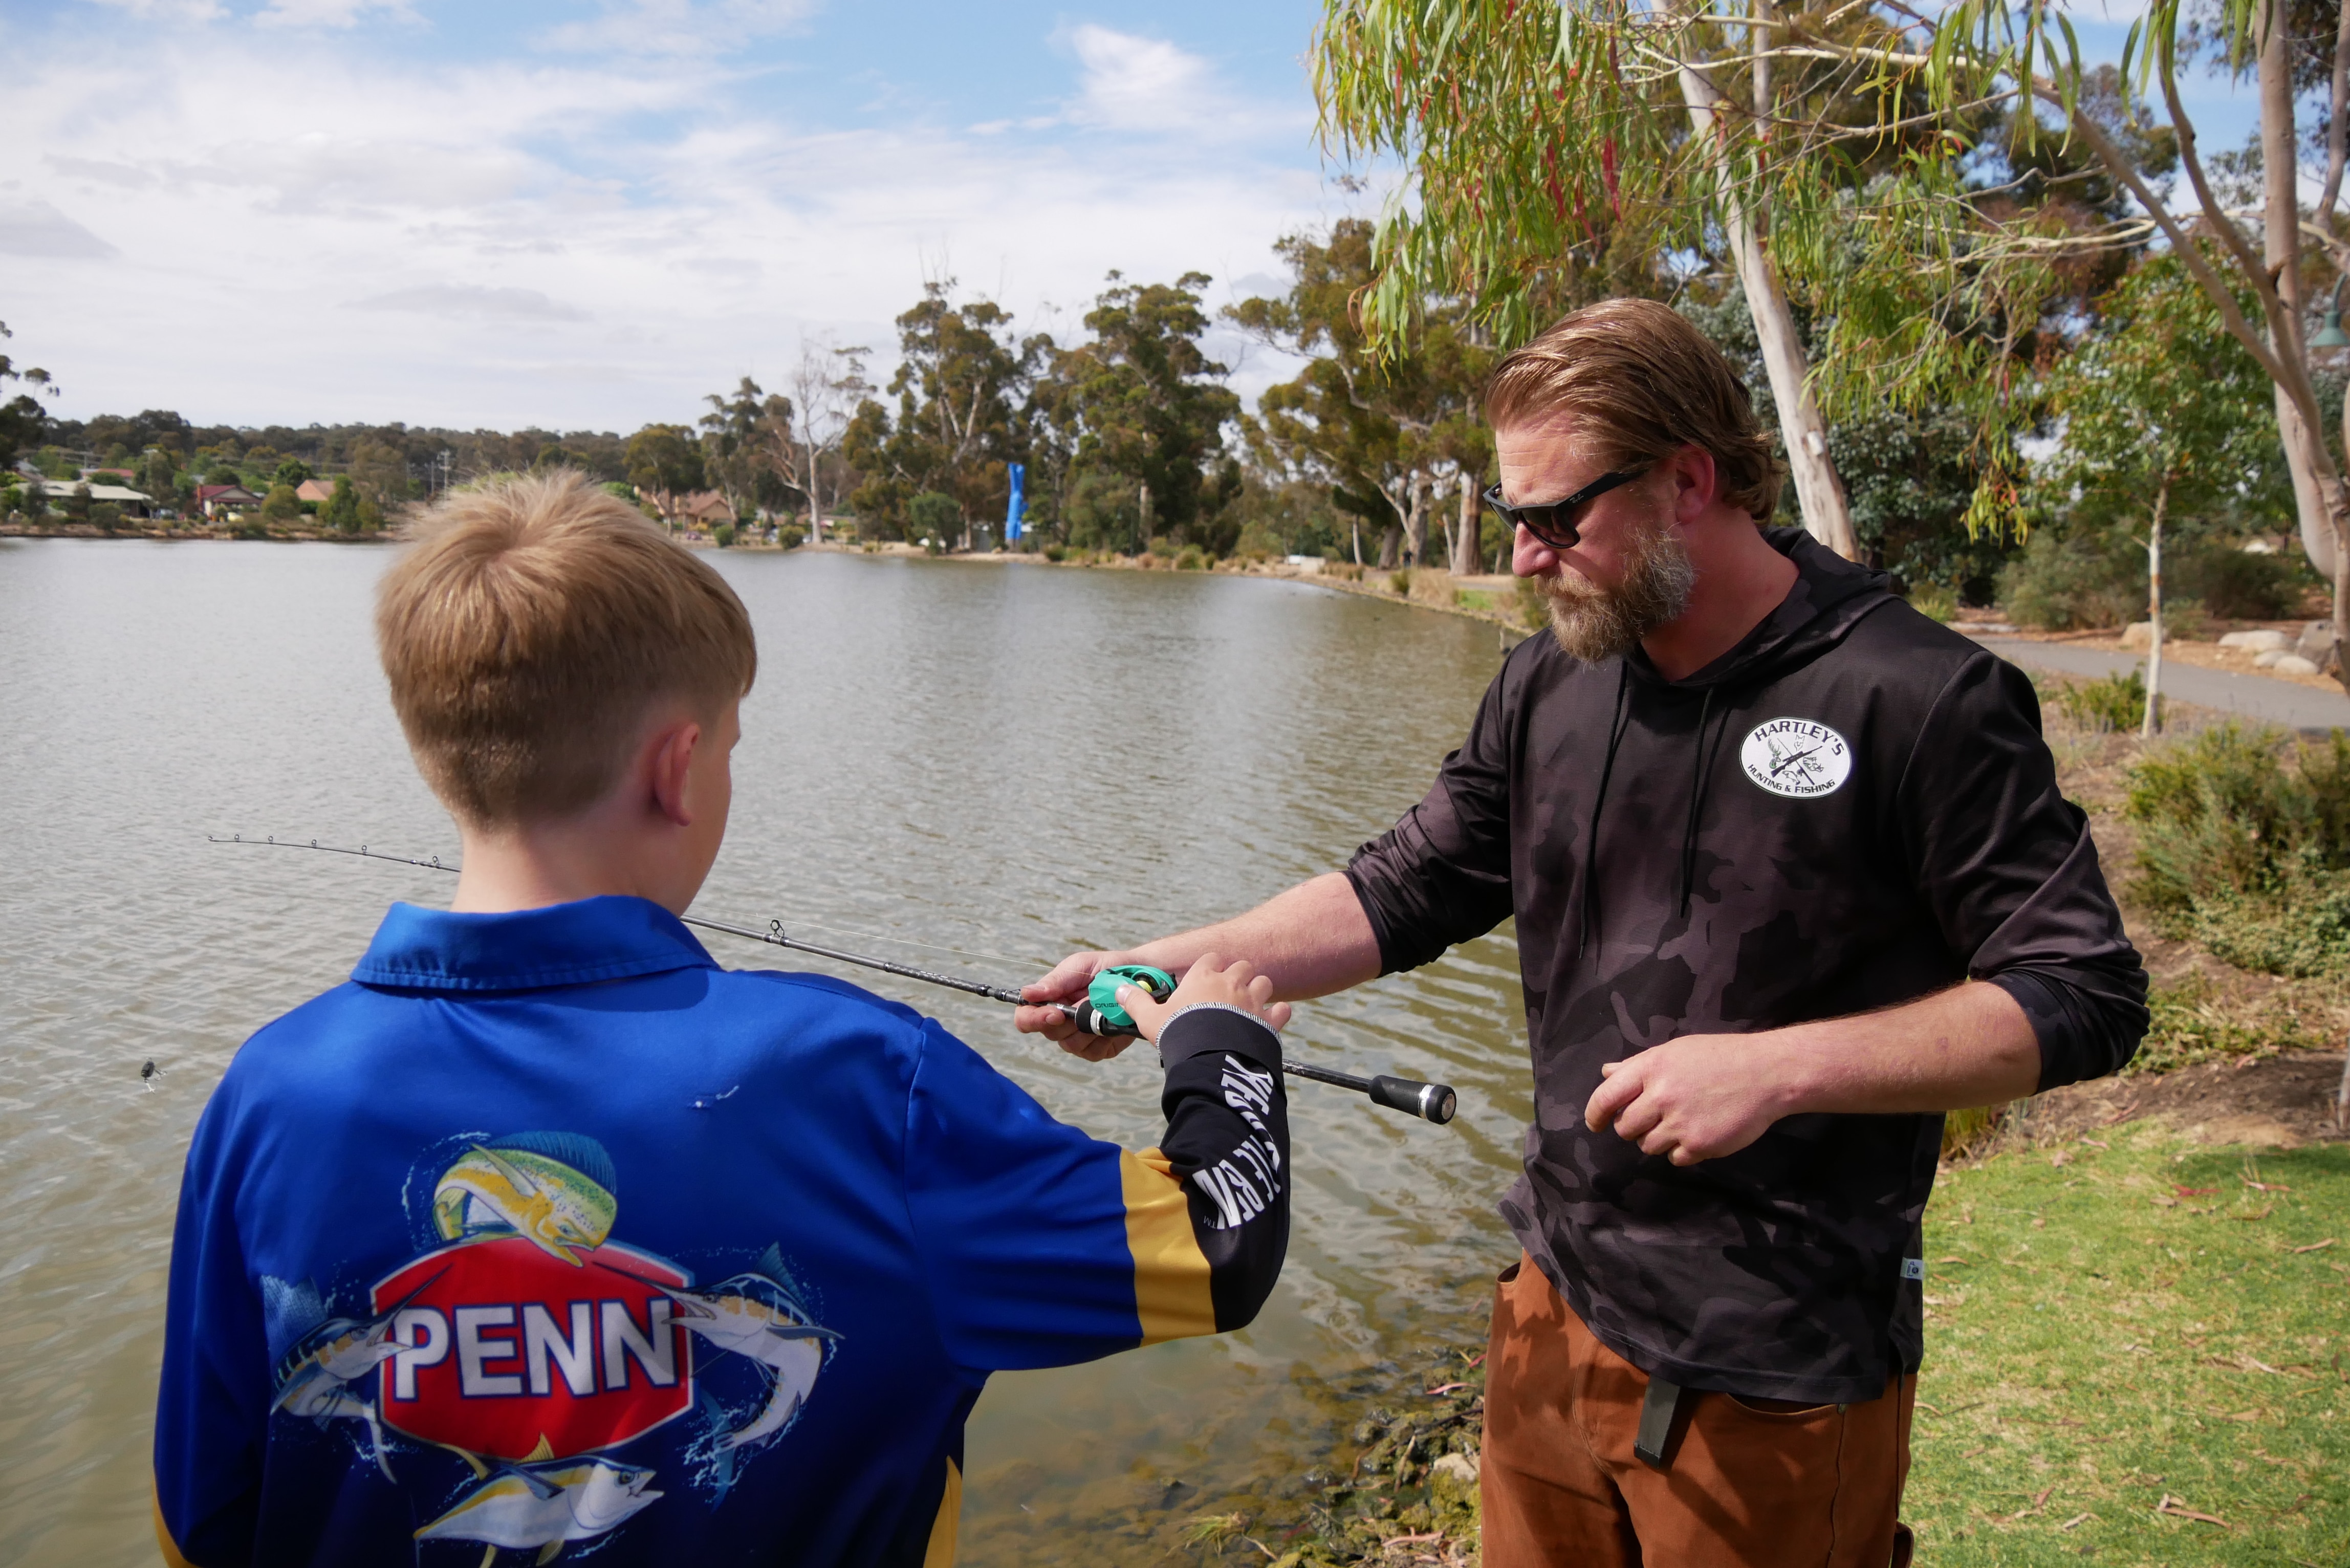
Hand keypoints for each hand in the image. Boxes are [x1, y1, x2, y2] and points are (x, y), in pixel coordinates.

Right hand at [1016, 949, 1153, 1061]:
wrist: (1142, 978)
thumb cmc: (1108, 968)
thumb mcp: (1080, 966)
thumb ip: (1055, 981)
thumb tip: (1027, 993)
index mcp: (1050, 1000)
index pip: (1026, 1019)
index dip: (1034, 1019)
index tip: (1055, 1013)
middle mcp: (1060, 1023)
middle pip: (1050, 1034)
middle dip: (1069, 1020)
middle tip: (1089, 1004)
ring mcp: (1080, 1038)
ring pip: (1071, 1045)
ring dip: (1088, 1028)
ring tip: (1104, 1009)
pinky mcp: (1100, 1049)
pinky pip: (1094, 1053)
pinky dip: (1104, 1038)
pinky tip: (1112, 1023)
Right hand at [1118, 952, 1290, 1043]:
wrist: (1209, 1056)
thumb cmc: (1178, 1034)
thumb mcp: (1149, 1019)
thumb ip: (1135, 1002)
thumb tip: (1117, 990)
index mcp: (1203, 976)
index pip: (1210, 958)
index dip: (1209, 966)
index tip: (1204, 977)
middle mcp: (1231, 982)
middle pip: (1242, 966)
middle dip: (1238, 975)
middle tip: (1229, 992)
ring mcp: (1253, 999)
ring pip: (1264, 983)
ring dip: (1259, 991)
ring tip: (1251, 1004)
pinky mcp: (1269, 1020)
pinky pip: (1281, 1010)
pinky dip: (1278, 1014)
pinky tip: (1272, 1020)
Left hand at [1582, 1033, 1796, 1166]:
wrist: (1768, 1073)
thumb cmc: (1720, 1057)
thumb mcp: (1675, 1052)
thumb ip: (1638, 1066)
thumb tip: (1606, 1074)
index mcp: (1651, 1068)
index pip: (1606, 1096)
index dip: (1595, 1113)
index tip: (1595, 1124)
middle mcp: (1661, 1096)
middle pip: (1625, 1127)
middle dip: (1634, 1126)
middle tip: (1654, 1118)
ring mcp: (1680, 1123)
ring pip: (1648, 1146)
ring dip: (1659, 1139)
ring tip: (1682, 1122)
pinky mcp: (1699, 1145)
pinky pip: (1674, 1158)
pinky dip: (1681, 1151)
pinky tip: (1698, 1133)